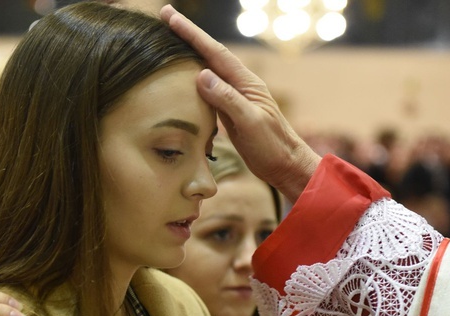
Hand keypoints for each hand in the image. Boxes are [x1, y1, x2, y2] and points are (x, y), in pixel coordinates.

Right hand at [161, 4, 321, 203]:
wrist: (284, 165)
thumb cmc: (272, 146)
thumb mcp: (251, 122)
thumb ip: (228, 99)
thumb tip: (202, 75)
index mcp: (246, 83)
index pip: (215, 53)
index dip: (192, 34)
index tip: (171, 17)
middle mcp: (239, 85)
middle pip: (209, 54)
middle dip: (187, 35)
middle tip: (164, 16)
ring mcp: (233, 97)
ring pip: (206, 69)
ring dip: (188, 53)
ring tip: (168, 39)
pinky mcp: (228, 111)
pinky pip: (206, 89)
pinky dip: (191, 77)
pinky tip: (182, 75)